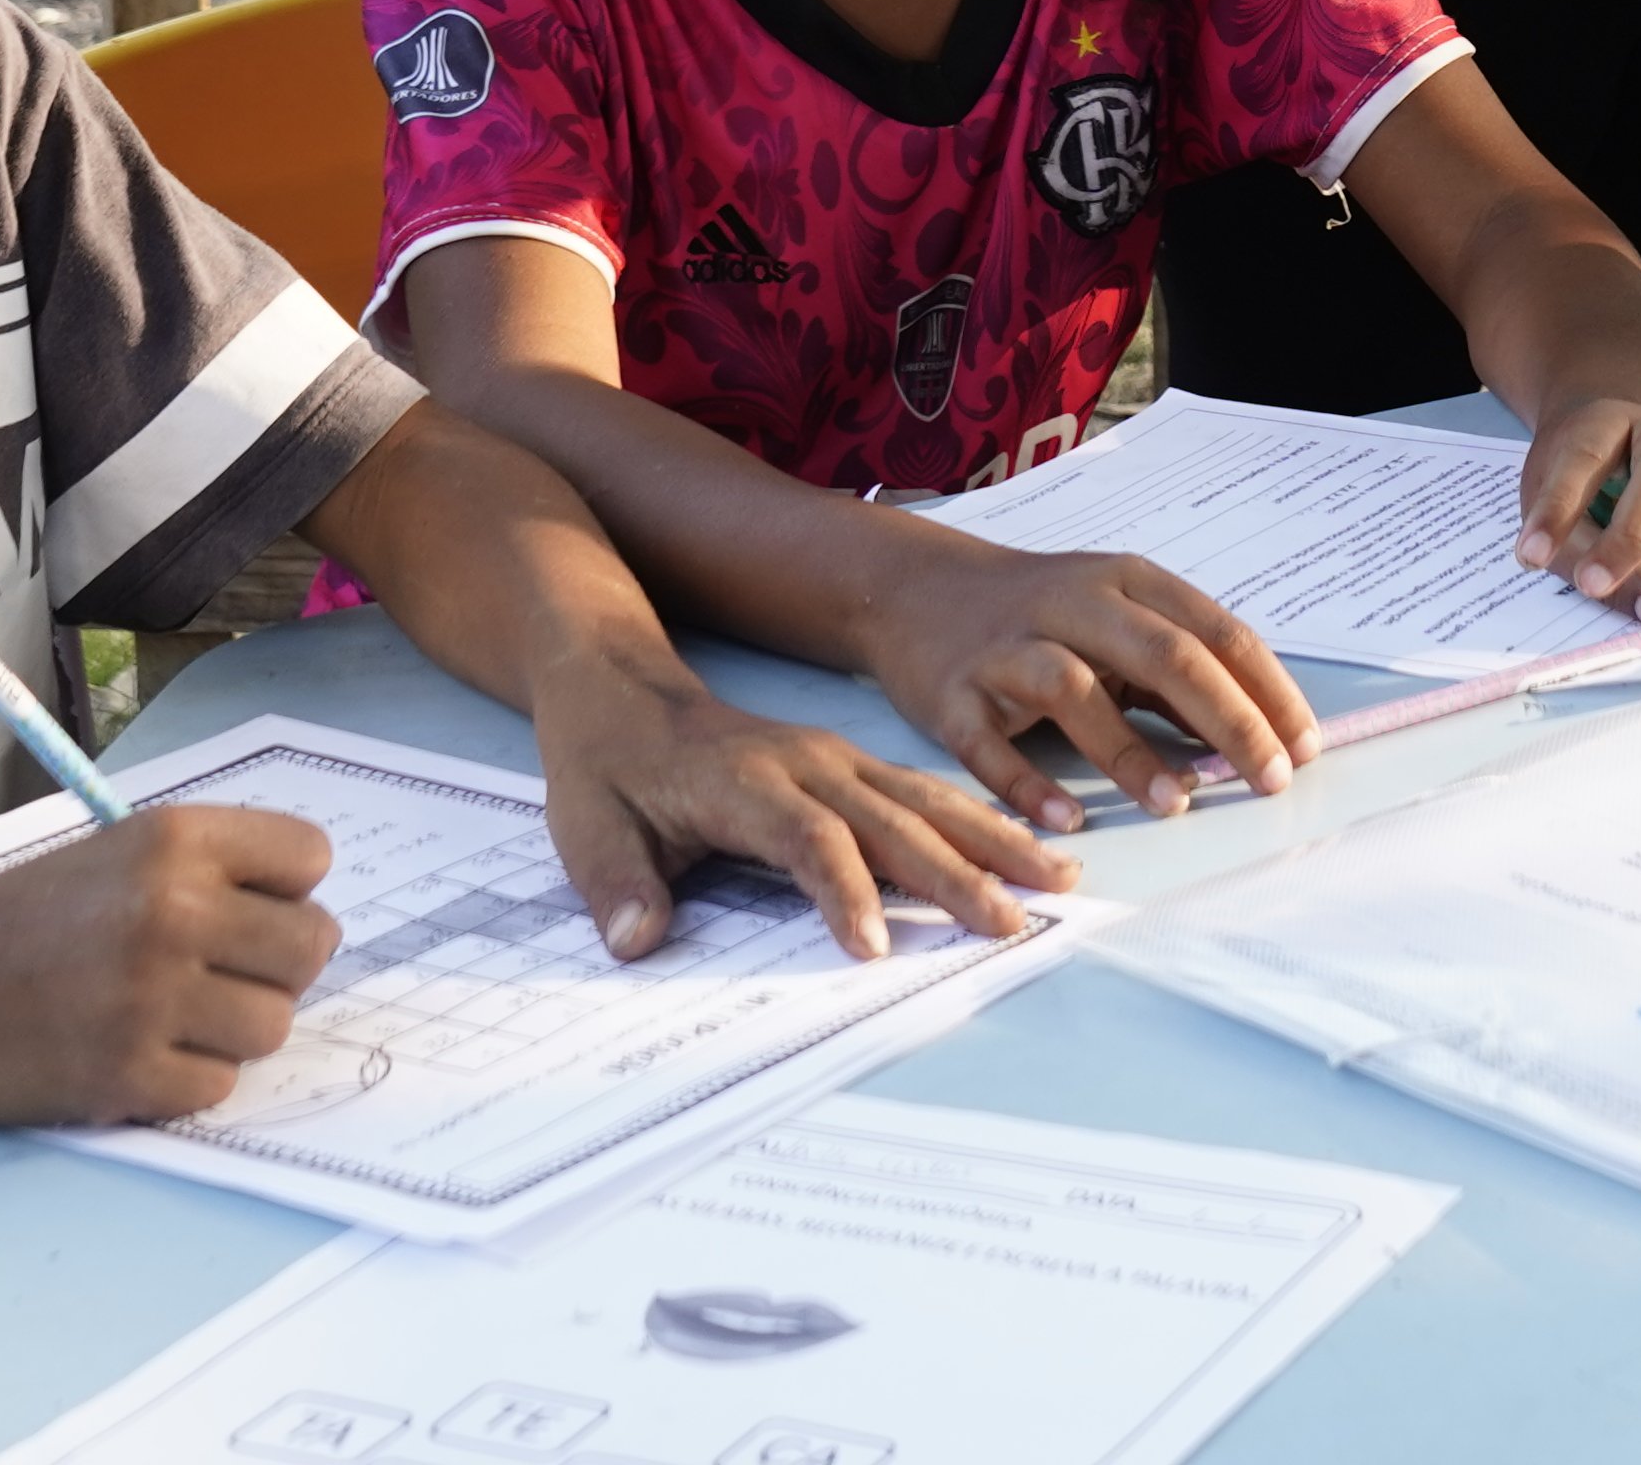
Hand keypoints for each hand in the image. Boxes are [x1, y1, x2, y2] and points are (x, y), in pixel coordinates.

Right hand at [0, 802, 341, 1125]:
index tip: (249, 912)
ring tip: (165, 1017)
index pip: (311, 856)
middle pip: (311, 947)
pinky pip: (219, 1087)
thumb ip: (208, 872)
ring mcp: (152, 997)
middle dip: (276, 968)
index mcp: (172, 839)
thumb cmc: (15, 924)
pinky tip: (131, 1056)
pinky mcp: (129, 1076)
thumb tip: (304, 913)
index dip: (287, 890)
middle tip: (218, 977)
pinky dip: (184, 1083)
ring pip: (273, 1026)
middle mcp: (172, 909)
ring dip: (231, 1031)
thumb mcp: (113, 856)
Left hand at [524, 647, 1083, 962]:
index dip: (842, 891)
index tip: (871, 949)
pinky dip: (977, 818)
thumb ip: (615, 884)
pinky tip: (1020, 843)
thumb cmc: (605, 768)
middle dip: (955, 872)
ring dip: (990, 839)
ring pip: (925, 798)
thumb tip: (634, 940)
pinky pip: (922, 790)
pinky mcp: (847, 765)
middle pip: (891, 818)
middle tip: (1012, 921)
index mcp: (744, 782)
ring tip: (1057, 875)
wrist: (619, 691)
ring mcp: (834, 759)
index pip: (807, 838)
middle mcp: (805, 763)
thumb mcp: (584, 827)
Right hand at [858, 532, 1323, 827]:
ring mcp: (1007, 647)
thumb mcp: (1115, 617)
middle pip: (1162, 654)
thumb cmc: (1037, 613)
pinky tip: (1067, 822)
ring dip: (1129, 752)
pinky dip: (1028, 784)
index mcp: (1127, 580)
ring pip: (1074, 690)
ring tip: (1177, 805)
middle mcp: (1072, 603)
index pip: (1215, 631)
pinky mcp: (953, 693)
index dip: (1266, 690)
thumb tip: (1254, 734)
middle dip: (1226, 719)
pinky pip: (989, 743)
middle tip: (1270, 778)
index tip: (1305, 747)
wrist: (913, 588)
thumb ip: (1175, 671)